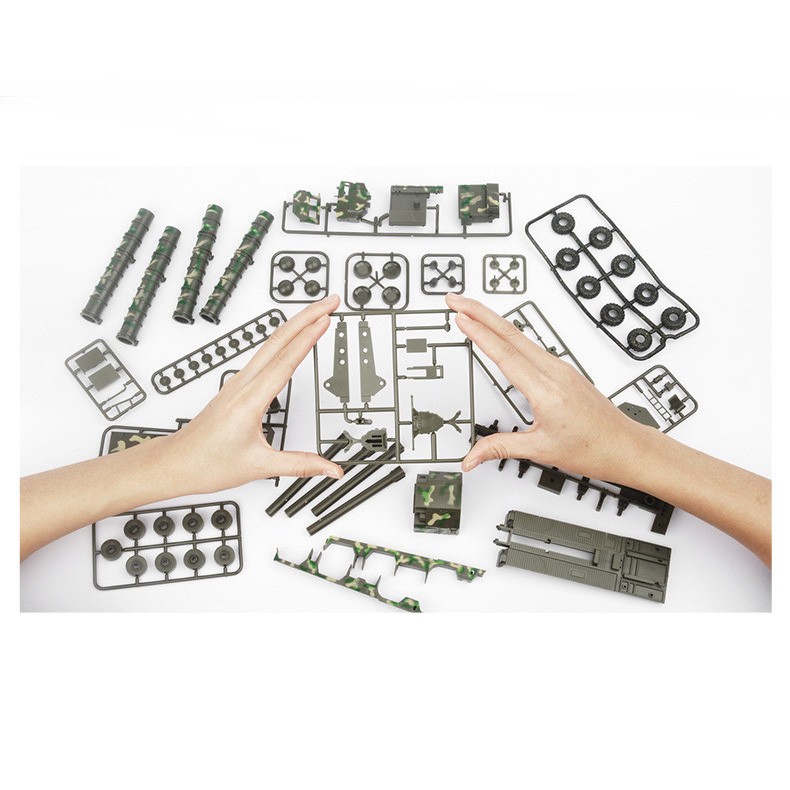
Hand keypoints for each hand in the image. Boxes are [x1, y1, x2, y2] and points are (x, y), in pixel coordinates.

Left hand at [161, 296, 344, 493]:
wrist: (176, 463)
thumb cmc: (206, 462)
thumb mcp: (260, 466)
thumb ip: (300, 464)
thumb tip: (330, 469)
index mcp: (249, 400)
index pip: (285, 361)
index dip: (308, 337)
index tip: (326, 319)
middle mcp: (242, 384)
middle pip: (278, 339)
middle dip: (307, 315)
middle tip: (330, 301)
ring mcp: (238, 382)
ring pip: (270, 342)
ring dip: (296, 323)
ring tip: (317, 313)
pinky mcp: (236, 385)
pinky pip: (263, 353)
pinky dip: (283, 339)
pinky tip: (291, 337)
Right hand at [445, 292, 653, 482]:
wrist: (625, 446)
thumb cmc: (594, 446)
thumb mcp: (540, 450)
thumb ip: (501, 448)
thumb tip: (473, 456)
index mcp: (547, 390)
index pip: (505, 355)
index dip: (479, 334)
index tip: (460, 318)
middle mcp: (555, 372)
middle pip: (511, 333)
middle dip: (479, 312)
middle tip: (456, 299)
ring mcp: (561, 368)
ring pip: (521, 335)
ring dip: (493, 320)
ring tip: (471, 311)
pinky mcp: (565, 370)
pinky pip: (532, 344)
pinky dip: (509, 333)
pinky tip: (501, 333)